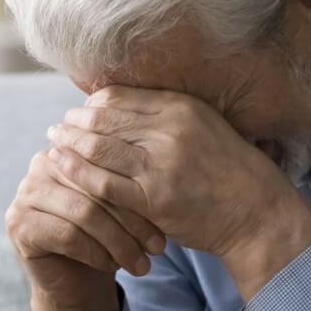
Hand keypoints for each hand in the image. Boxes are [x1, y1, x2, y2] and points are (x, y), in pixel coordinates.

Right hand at [4, 148, 167, 310]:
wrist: (77, 280)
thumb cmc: (106, 235)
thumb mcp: (124, 203)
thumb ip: (132, 179)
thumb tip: (171, 165)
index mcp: (70, 147)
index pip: (110, 164)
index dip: (140, 192)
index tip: (168, 220)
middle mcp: (42, 163)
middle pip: (97, 187)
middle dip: (133, 220)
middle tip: (159, 247)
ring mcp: (25, 193)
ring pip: (85, 213)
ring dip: (119, 242)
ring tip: (141, 263)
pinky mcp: (19, 224)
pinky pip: (67, 236)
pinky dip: (96, 253)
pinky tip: (112, 265)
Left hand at [44, 86, 310, 298]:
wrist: (257, 213)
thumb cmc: (227, 172)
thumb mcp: (202, 128)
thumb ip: (165, 116)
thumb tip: (118, 104)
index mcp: (181, 107)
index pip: (117, 97)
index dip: (90, 105)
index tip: (78, 114)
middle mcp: (170, 129)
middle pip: (102, 119)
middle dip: (74, 124)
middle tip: (56, 128)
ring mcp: (161, 164)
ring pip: (98, 148)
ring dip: (69, 145)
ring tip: (53, 146)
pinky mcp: (154, 198)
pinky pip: (103, 183)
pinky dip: (77, 174)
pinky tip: (60, 167)